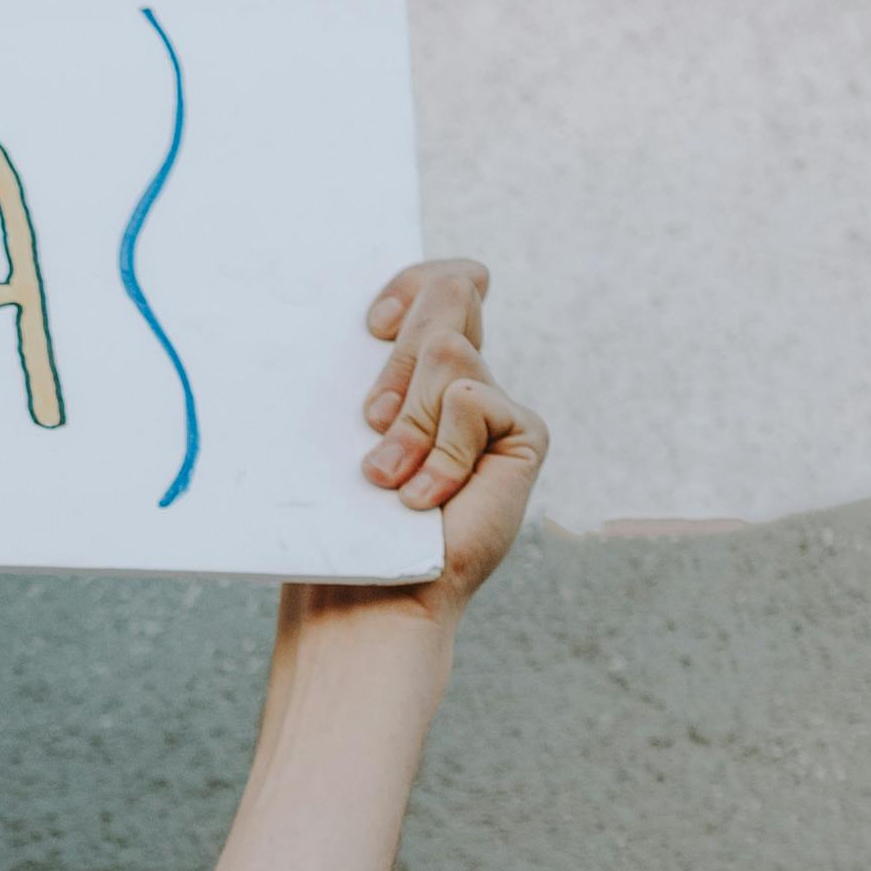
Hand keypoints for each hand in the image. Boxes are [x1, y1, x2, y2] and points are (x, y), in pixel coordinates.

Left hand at [316, 255, 549, 631]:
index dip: (410, 285)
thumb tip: (382, 314)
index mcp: (421, 369)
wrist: (371, 588)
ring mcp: (497, 406)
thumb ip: (373, 363)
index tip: (372, 326)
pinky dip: (439, 450)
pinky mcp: (523, 434)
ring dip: (407, 419)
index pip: (440, 282)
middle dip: (398, 358)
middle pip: (451, 292)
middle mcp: (465, 379)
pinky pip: (472, 397)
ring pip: (448, 349)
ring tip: (389, 478)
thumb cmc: (348, 517)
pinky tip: (427, 498)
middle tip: (371, 424)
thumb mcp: (347, 424)